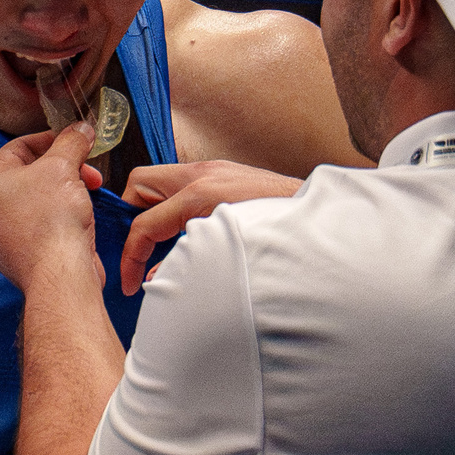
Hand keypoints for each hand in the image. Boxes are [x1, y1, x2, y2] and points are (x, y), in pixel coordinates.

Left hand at [0, 124, 105, 294]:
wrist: (60, 274)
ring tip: (86, 194)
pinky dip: (58, 218)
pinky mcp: (17, 257)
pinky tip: (78, 219)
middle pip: (28, 175)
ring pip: (34, 202)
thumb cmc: (53, 222)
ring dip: (63, 193)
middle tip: (87, 170)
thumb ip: (71, 142)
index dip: (51, 139)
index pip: (18, 147)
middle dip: (63, 169)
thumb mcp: (64, 166)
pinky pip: (38, 227)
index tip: (73, 140)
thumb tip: (80, 130)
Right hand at [117, 161, 302, 294]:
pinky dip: (175, 209)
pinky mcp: (228, 176)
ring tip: (157, 246)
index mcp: (200, 193)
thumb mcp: (227, 259)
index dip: (130, 257)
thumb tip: (158, 283)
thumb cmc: (283, 238)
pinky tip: (187, 235)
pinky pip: (185, 187)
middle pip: (141, 183)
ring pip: (162, 183)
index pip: (143, 223)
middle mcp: (205, 174)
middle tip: (136, 250)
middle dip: (130, 217)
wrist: (324, 223)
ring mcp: (217, 171)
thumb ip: (188, 267)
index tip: (130, 283)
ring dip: (153, 212)